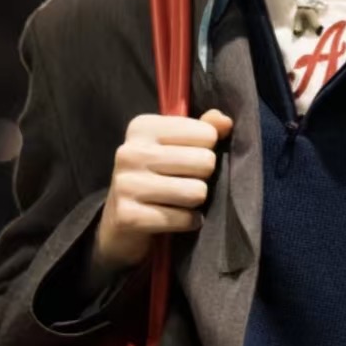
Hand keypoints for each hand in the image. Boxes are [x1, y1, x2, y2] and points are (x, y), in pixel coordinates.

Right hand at [90, 108, 233, 281]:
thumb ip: (204, 130)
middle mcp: (130, 152)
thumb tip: (225, 122)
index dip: (206, 151)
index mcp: (142, 127)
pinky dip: (188, 222)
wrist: (120, 222)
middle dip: (203, 178)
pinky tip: (175, 218)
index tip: (186, 160)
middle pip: (205, 161)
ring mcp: (126, 185)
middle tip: (185, 183)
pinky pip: (185, 218)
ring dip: (196, 202)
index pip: (207, 133)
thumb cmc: (156, 177)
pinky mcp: (129, 217)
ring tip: (180, 202)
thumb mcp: (176, 147)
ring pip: (197, 192)